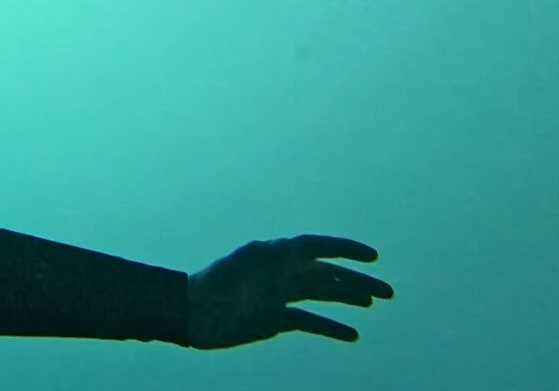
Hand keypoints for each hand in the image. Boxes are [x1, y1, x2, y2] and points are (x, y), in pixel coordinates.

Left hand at [186, 234, 392, 348]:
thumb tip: (299, 249)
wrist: (193, 314)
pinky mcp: (275, 319)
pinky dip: (331, 327)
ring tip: (375, 303)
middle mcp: (281, 272)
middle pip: (327, 273)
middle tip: (388, 292)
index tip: (373, 257)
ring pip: (322, 294)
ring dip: (349, 298)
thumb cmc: (215, 285)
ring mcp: (279, 295)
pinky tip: (353, 334)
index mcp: (275, 254)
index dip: (345, 250)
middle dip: (357, 280)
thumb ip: (272, 254)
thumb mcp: (243, 264)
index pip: (317, 246)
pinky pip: (310, 321)